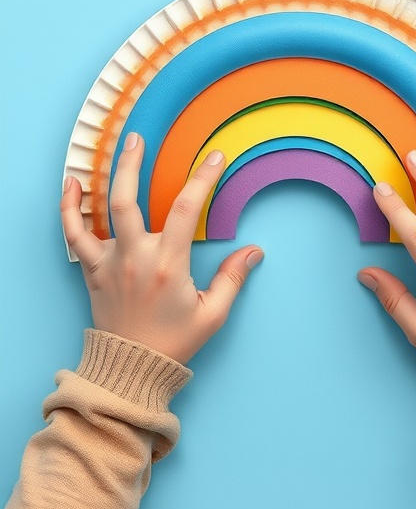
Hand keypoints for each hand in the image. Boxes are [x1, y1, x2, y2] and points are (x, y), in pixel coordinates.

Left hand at [61, 133, 263, 364]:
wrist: (132, 370)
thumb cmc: (173, 342)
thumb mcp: (212, 314)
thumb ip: (233, 278)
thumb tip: (254, 250)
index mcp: (168, 265)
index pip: (185, 209)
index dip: (202, 178)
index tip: (215, 157)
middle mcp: (136, 257)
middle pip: (130, 199)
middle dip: (134, 164)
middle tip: (139, 138)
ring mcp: (110, 262)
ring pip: (101, 212)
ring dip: (105, 177)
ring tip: (110, 151)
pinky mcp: (92, 271)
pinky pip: (74, 236)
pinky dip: (68, 209)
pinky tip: (71, 186)